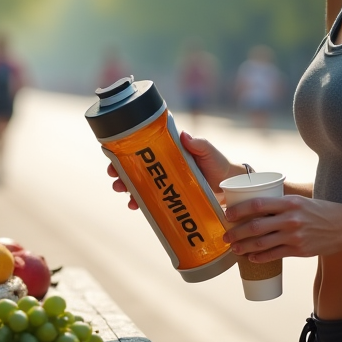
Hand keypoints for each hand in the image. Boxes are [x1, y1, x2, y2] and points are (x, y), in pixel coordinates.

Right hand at [107, 131, 244, 210]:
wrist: (228, 186)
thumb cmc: (217, 163)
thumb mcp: (208, 151)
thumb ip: (198, 144)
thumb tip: (184, 135)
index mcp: (168, 150)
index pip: (142, 148)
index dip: (126, 151)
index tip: (114, 155)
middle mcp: (162, 164)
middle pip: (134, 166)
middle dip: (120, 171)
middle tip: (114, 176)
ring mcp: (164, 181)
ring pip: (138, 182)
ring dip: (126, 186)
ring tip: (123, 192)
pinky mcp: (168, 196)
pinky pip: (149, 199)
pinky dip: (140, 202)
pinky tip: (134, 206)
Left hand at [222, 196, 341, 262]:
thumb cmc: (322, 211)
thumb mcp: (300, 202)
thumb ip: (281, 205)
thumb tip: (257, 208)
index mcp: (289, 203)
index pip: (257, 204)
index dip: (239, 210)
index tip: (227, 214)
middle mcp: (290, 219)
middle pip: (255, 226)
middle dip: (236, 232)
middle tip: (225, 236)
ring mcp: (294, 236)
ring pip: (261, 243)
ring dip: (244, 247)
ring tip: (234, 249)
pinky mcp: (299, 250)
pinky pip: (274, 255)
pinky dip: (260, 257)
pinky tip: (251, 258)